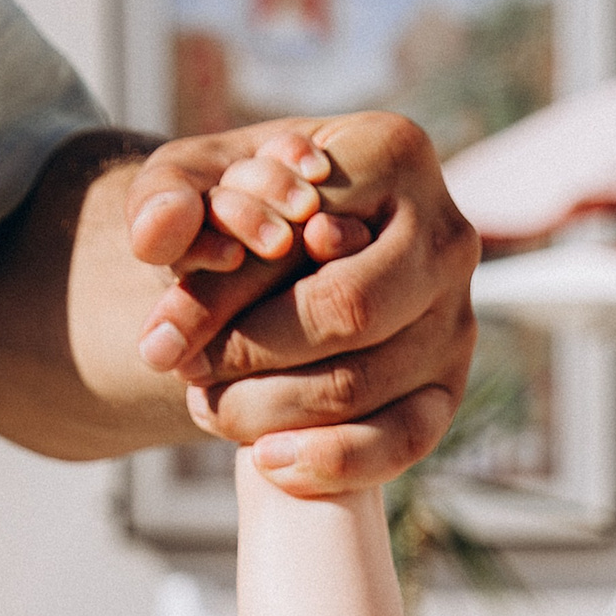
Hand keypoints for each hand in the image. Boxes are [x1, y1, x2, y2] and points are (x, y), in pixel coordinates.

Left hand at [127, 113, 479, 493]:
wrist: (291, 251)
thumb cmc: (246, 206)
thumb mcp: (194, 179)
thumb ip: (162, 195)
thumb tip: (159, 235)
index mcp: (394, 153)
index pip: (304, 242)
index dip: (222, 298)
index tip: (158, 340)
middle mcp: (446, 235)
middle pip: (345, 316)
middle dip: (248, 355)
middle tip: (184, 371)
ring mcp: (457, 317)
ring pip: (363, 385)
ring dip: (268, 409)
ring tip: (207, 405)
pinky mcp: (449, 386)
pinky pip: (404, 440)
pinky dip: (333, 461)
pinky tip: (266, 460)